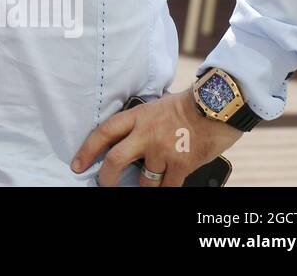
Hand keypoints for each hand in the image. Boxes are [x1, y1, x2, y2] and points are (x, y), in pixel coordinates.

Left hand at [70, 90, 242, 185]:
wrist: (218, 107)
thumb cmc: (189, 106)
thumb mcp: (157, 107)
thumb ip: (142, 124)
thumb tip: (129, 143)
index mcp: (138, 116)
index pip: (104, 133)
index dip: (87, 150)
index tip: (78, 164)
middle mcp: (146, 134)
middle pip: (115, 160)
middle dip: (106, 178)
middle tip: (104, 184)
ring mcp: (164, 151)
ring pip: (144, 180)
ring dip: (147, 184)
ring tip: (152, 177)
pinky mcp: (181, 165)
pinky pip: (167, 187)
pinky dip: (165, 189)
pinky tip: (166, 184)